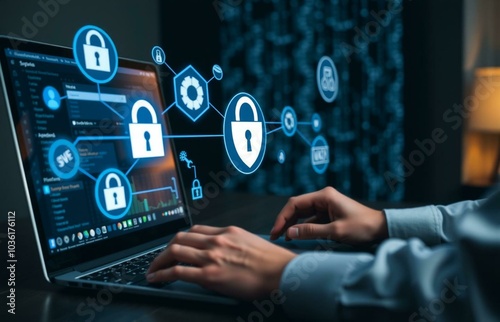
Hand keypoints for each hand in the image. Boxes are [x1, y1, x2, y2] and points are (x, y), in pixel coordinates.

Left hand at [146, 225, 295, 299]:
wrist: (281, 272)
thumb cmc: (272, 261)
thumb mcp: (250, 242)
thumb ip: (233, 244)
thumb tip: (224, 252)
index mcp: (227, 232)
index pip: (196, 230)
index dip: (182, 238)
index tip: (176, 245)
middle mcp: (216, 241)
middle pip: (181, 237)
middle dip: (166, 248)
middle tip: (160, 257)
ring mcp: (211, 257)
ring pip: (175, 251)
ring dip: (159, 260)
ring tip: (153, 269)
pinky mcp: (209, 275)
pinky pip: (178, 271)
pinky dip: (162, 274)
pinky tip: (156, 278)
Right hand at [270, 187, 387, 244]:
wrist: (381, 228)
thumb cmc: (362, 227)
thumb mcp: (335, 231)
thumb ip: (311, 231)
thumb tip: (289, 233)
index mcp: (324, 196)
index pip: (295, 204)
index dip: (283, 217)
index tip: (276, 231)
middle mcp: (323, 198)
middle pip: (297, 208)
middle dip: (285, 221)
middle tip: (276, 236)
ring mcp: (326, 205)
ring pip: (302, 214)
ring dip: (293, 225)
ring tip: (283, 238)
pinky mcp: (329, 214)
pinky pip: (311, 220)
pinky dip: (303, 228)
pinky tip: (296, 236)